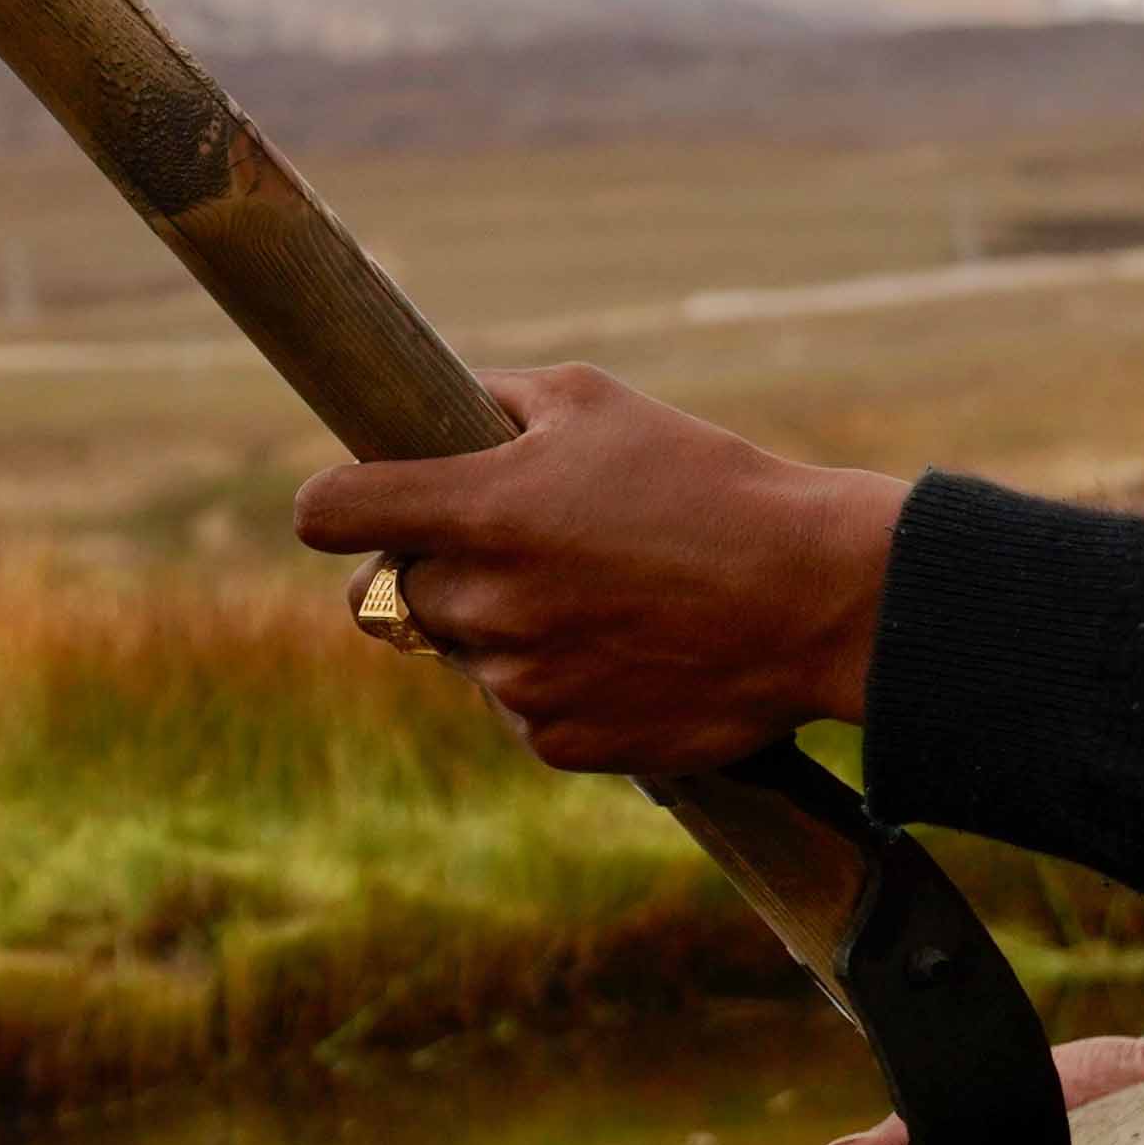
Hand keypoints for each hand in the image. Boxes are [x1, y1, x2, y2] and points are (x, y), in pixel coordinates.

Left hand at [289, 363, 907, 777]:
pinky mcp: (557, 742)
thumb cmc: (708, 482)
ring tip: (594, 597)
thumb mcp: (596, 402)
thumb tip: (440, 412)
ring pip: (460, 655)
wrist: (813, 596)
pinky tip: (621, 648)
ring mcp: (518, 681)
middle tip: (512, 549)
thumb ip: (495, 401)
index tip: (349, 507)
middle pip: (392, 593)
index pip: (329, 513)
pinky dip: (550, 685)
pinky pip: (519, 710)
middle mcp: (484, 602)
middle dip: (435, 570)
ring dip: (497, 631)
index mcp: (479, 509)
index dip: (333, 506)